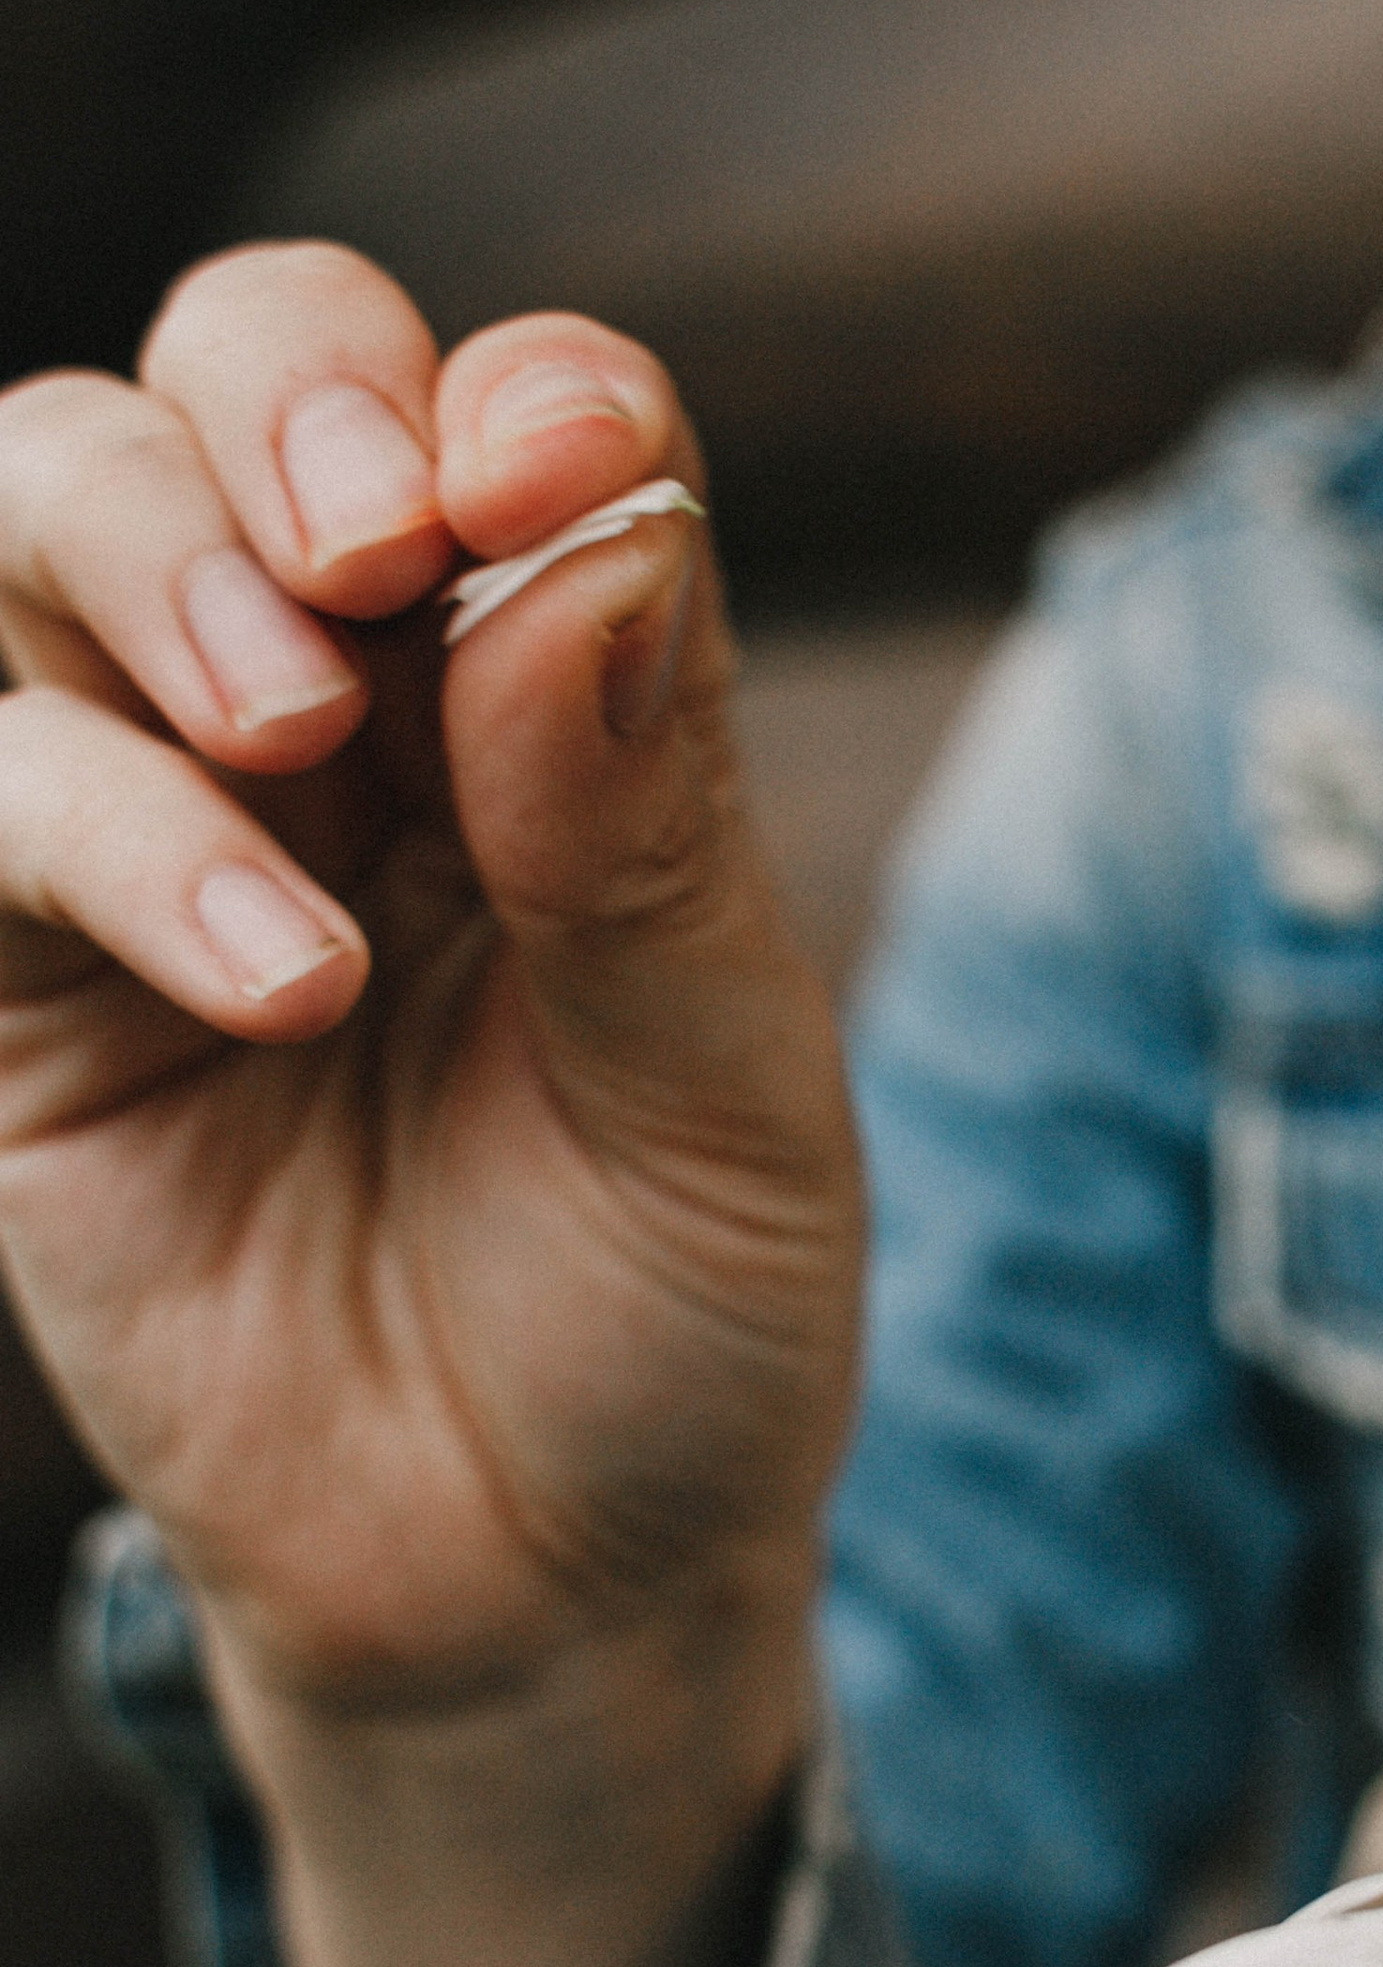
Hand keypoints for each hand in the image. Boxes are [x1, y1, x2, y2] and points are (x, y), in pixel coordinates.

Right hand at [0, 244, 856, 1691]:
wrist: (547, 1592)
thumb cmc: (671, 1316)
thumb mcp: (726, 1082)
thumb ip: (642, 813)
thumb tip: (581, 503)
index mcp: (548, 691)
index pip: (493, 409)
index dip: (500, 393)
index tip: (537, 478)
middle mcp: (340, 711)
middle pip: (227, 375)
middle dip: (278, 404)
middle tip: (368, 554)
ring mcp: (151, 824)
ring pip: (31, 508)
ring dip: (149, 558)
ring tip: (291, 736)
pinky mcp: (11, 986)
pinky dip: (94, 827)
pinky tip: (271, 977)